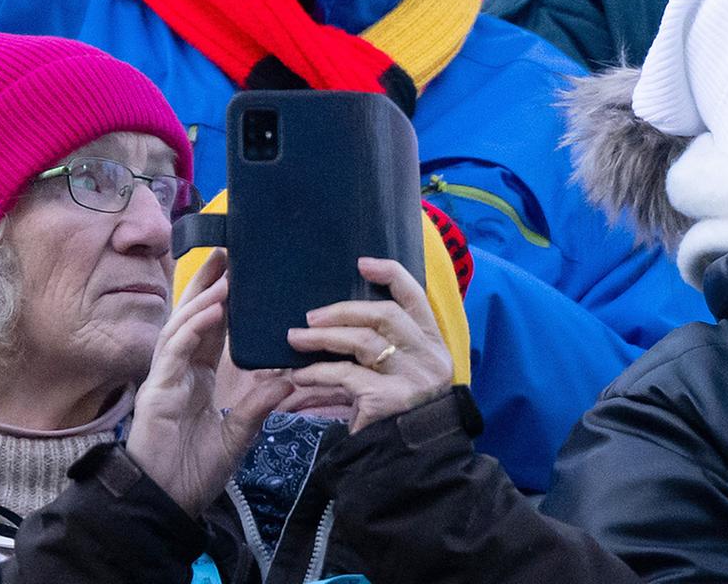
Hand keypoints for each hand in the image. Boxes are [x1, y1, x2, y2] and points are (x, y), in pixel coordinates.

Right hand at [121, 263, 302, 516]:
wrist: (167, 501)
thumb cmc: (194, 470)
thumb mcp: (238, 435)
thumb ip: (258, 404)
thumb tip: (288, 377)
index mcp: (196, 376)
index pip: (210, 328)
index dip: (222, 299)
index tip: (238, 270)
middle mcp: (179, 369)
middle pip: (192, 316)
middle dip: (208, 283)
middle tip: (226, 248)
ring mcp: (165, 376)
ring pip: (182, 326)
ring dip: (203, 298)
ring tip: (225, 274)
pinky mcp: (156, 389)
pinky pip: (174, 350)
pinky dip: (191, 327)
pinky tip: (209, 310)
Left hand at [279, 257, 456, 430]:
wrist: (409, 465)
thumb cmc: (397, 412)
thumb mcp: (396, 373)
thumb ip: (380, 345)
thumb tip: (333, 315)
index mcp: (433, 344)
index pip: (416, 296)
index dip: (390, 273)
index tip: (361, 262)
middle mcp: (429, 358)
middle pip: (384, 315)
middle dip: (341, 310)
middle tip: (309, 316)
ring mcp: (413, 379)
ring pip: (364, 342)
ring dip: (323, 337)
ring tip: (294, 339)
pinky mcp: (390, 400)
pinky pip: (346, 376)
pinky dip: (318, 372)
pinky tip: (300, 375)